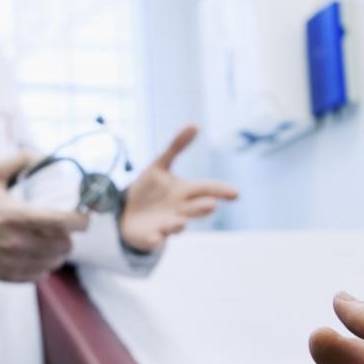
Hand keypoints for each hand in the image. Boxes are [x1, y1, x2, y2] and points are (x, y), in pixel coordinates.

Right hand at [0, 152, 88, 281]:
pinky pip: (41, 275)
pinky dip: (45, 266)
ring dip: (58, 251)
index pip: (65, 222)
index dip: (81, 219)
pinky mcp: (9, 276)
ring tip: (51, 240)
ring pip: (56, 262)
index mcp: (18, 216)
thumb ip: (19, 161)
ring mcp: (15, 262)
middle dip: (69, 235)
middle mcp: (20, 243)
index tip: (82, 214)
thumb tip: (44, 156)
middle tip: (63, 226)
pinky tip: (38, 255)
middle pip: (65, 245)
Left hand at [119, 125, 237, 252]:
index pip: (206, 189)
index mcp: (184, 192)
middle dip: (202, 207)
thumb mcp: (160, 165)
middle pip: (194, 208)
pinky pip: (154, 239)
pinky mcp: (150, 236)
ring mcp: (165, 225)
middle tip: (212, 205)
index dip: (220, 191)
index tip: (236, 193)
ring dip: (178, 224)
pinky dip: (155, 240)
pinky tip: (154, 238)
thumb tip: (195, 124)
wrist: (127, 214)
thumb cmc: (149, 190)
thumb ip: (176, 146)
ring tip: (181, 222)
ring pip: (175, 225)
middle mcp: (179, 210)